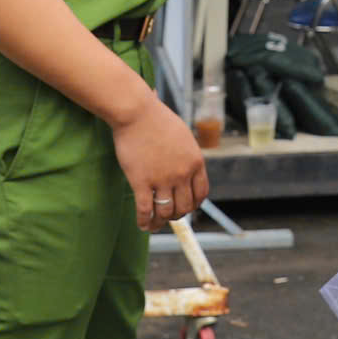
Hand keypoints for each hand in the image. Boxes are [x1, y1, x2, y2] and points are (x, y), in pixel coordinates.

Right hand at [113, 98, 208, 231]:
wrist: (136, 112)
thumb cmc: (157, 120)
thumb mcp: (183, 137)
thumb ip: (188, 156)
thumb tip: (189, 170)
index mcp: (195, 162)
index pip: (201, 194)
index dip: (194, 205)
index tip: (186, 207)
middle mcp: (182, 174)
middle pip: (184, 207)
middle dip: (177, 214)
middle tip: (168, 215)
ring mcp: (162, 179)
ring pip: (166, 212)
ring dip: (160, 221)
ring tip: (154, 224)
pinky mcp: (141, 182)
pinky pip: (145, 210)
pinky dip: (144, 221)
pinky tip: (142, 225)